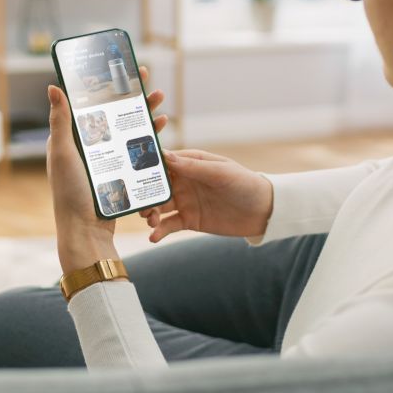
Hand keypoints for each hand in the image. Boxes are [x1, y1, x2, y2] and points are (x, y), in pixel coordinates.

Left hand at [47, 66, 167, 273]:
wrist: (86, 231)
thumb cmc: (70, 193)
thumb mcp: (64, 153)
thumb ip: (61, 121)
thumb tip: (54, 86)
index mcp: (74, 138)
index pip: (92, 103)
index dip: (108, 84)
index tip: (122, 68)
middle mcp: (91, 146)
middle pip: (115, 113)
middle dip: (133, 95)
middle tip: (148, 78)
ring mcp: (107, 160)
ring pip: (129, 130)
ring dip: (145, 114)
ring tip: (161, 102)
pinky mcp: (121, 174)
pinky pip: (137, 151)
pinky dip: (150, 138)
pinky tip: (160, 130)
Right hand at [140, 150, 273, 241]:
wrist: (263, 211)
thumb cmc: (244, 183)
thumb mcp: (220, 172)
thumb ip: (193, 167)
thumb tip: (165, 155)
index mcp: (190, 163)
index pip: (163, 162)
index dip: (145, 165)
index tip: (129, 171)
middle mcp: (183, 181)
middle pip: (155, 186)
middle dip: (144, 194)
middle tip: (139, 204)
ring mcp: (185, 201)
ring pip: (159, 206)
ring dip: (149, 213)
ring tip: (150, 220)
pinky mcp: (189, 220)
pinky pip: (169, 225)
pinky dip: (159, 231)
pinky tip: (153, 236)